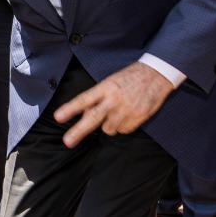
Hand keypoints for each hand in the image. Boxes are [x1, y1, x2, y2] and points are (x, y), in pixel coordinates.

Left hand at [52, 61, 173, 146]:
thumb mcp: (111, 81)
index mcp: (106, 87)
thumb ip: (98, 98)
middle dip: (79, 131)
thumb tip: (84, 114)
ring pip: (108, 129)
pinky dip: (123, 126)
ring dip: (109, 125)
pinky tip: (129, 114)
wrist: (157, 74)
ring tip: (118, 112)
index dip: (70, 109)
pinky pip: (123, 130)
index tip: (58, 117)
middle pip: (93, 117)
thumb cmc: (130, 77)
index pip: (84, 99)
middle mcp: (115, 98)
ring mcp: (127, 109)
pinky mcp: (138, 117)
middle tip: (67, 142)